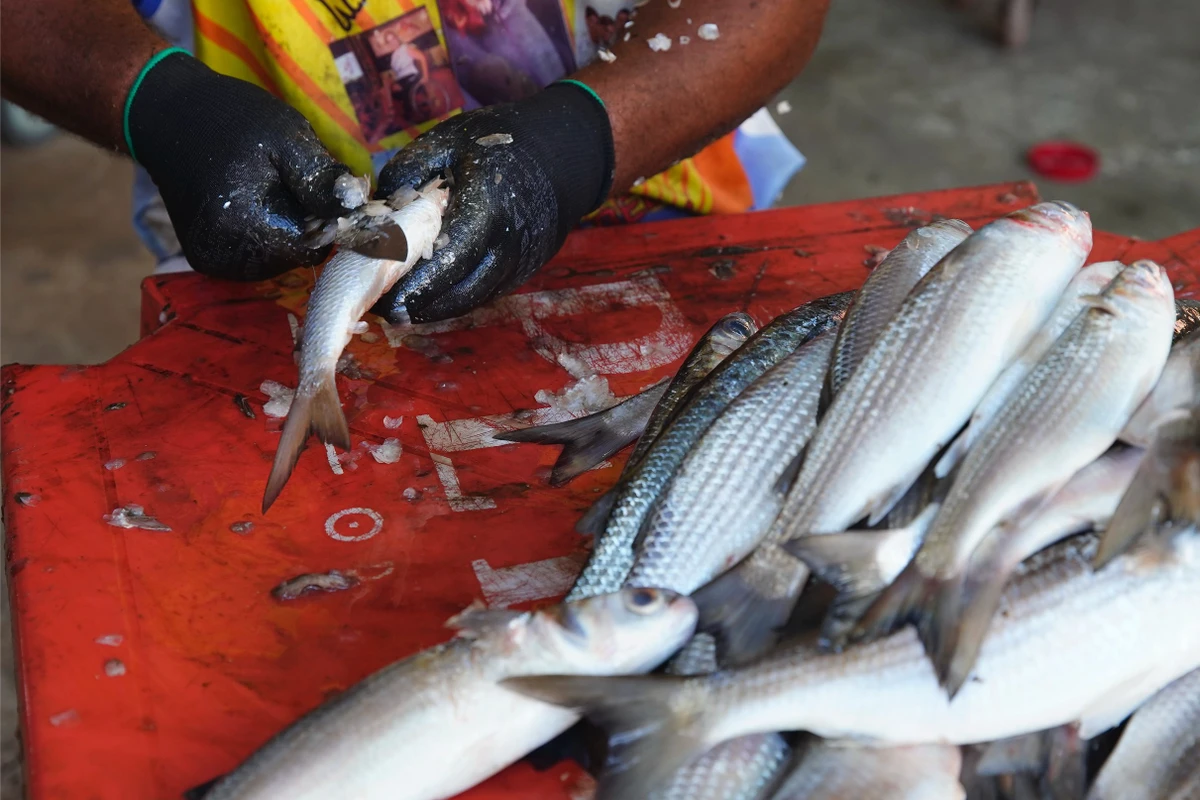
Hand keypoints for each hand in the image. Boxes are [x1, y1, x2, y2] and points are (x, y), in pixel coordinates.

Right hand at [126, 52, 358, 279]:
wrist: (169, 114)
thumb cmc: (233, 119)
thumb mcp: (287, 137)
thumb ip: (322, 179)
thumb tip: (358, 209)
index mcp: (246, 226)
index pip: (315, 247)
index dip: (325, 219)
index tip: (315, 186)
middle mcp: (226, 256)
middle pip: (295, 256)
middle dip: (302, 223)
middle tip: (285, 181)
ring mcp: (213, 262)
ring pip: (277, 260)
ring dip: (283, 231)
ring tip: (264, 189)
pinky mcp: (206, 259)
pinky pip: (255, 258)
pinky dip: (262, 235)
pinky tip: (248, 204)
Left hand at [372, 81, 613, 322]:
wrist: (566, 154)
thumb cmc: (503, 142)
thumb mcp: (449, 140)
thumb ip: (408, 171)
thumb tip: (378, 209)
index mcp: (488, 207)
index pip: (448, 259)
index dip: (414, 285)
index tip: (382, 298)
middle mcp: (508, 244)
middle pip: (459, 291)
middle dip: (418, 306)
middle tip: (381, 309)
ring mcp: (520, 263)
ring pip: (472, 299)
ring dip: (434, 309)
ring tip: (399, 308)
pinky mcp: (524, 271)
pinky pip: (484, 292)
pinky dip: (455, 299)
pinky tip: (429, 298)